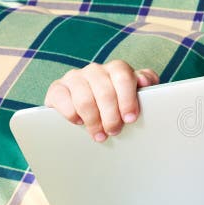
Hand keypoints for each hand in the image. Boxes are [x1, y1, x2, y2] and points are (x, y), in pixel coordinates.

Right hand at [43, 60, 159, 141]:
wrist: (90, 109)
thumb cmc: (119, 104)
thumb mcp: (137, 95)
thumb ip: (146, 85)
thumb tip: (145, 82)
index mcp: (117, 69)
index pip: (123, 77)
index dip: (127, 99)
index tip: (130, 119)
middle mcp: (95, 70)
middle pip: (104, 91)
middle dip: (111, 115)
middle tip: (114, 131)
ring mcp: (75, 77)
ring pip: (84, 98)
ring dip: (93, 120)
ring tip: (99, 135)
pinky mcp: (57, 88)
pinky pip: (61, 98)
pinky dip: (71, 113)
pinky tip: (79, 122)